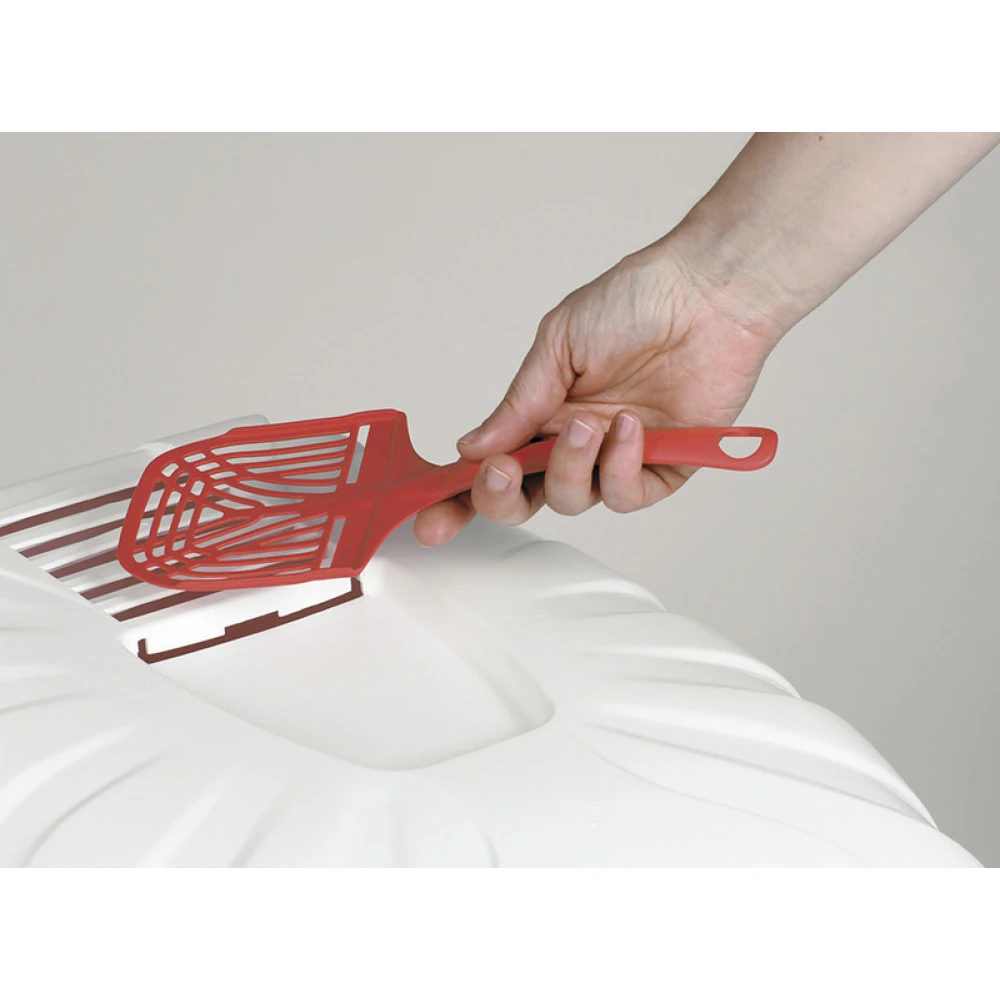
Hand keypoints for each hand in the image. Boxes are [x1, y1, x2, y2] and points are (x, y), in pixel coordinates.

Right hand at [413, 237, 781, 546]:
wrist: (705, 292)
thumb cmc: (634, 301)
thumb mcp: (558, 344)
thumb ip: (518, 403)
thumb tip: (471, 448)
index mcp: (543, 413)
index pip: (494, 466)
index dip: (459, 498)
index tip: (430, 518)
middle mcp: (576, 441)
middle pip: (524, 499)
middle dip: (500, 497)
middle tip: (500, 471)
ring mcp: (618, 457)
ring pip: (572, 499)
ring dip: (570, 467)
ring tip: (588, 423)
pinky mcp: (665, 467)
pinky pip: (627, 495)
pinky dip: (621, 468)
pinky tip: (630, 427)